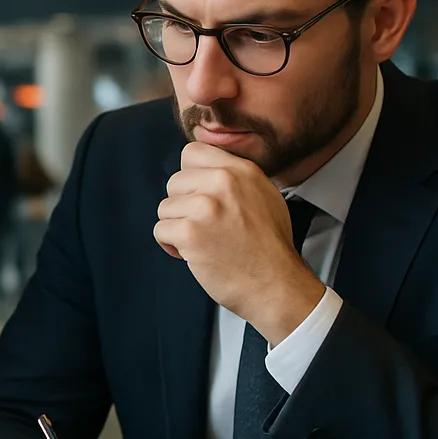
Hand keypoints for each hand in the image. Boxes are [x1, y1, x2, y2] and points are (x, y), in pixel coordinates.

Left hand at [154, 142, 324, 343]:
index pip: (192, 152)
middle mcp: (223, 182)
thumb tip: (203, 171)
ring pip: (165, 207)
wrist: (276, 286)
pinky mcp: (191, 232)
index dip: (189, 177)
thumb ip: (234, 179)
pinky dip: (171, 246)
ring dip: (177, 227)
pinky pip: (161, 230)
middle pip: (175, 181)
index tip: (198, 196)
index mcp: (241, 170)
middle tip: (204, 227)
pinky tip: (194, 254)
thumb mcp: (264, 196)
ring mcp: (206, 206)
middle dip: (183, 206)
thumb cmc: (270, 248)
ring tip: (203, 242)